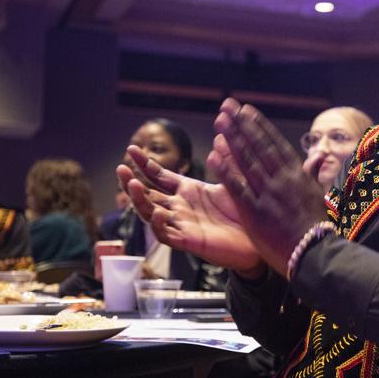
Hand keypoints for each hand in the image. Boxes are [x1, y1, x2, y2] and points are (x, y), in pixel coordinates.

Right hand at [118, 145, 265, 276]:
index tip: (131, 149)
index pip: (158, 176)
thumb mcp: (233, 182)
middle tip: (120, 168)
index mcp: (188, 191)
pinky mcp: (189, 241)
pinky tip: (156, 213)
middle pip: (148, 194)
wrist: (258, 241)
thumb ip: (226, 161)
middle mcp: (180, 207)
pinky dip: (158, 225)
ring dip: (140, 201)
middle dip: (132, 182)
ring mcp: (182, 224)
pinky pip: (166, 235)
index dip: (144, 164)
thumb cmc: (245, 213)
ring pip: (150, 214)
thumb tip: (221, 136)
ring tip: (133, 185)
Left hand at [208, 98, 328, 275]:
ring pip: (247, 161)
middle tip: (227, 106)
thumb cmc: (315, 226)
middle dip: (241, 125)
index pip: (274, 143)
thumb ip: (312, 173)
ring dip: (232, 139)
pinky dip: (226, 171)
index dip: (258, 125)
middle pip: (258, 146)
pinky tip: (214, 156)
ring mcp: (268, 194)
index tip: (246, 110)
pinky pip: (238, 188)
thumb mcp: (317, 194)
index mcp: (296, 174)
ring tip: (220, 122)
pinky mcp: (256, 212)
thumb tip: (318, 156)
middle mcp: (282, 179)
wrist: (314, 253)